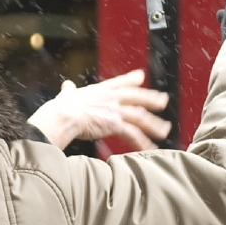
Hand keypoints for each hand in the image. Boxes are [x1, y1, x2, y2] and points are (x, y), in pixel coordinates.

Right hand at [27, 70, 171, 150]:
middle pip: (136, 97)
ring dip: (153, 124)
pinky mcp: (114, 124)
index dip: (131, 79)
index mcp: (100, 90)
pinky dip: (142, 142)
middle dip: (151, 99)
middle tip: (163, 101)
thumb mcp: (67, 95)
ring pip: (140, 116)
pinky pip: (133, 134)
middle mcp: (110, 98)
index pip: (119, 83)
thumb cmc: (61, 108)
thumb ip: (69, 91)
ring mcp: (114, 110)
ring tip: (164, 131)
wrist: (63, 116)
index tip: (141, 77)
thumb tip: (66, 86)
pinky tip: (149, 148)